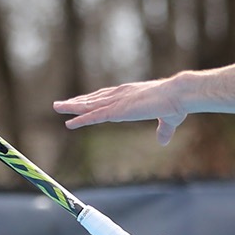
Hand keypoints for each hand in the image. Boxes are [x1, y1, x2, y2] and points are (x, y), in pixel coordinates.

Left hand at [53, 78, 188, 143]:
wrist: (177, 95)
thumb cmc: (176, 105)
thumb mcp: (168, 120)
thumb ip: (163, 130)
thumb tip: (163, 141)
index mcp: (130, 94)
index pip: (106, 96)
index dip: (92, 99)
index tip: (81, 100)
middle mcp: (120, 95)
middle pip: (93, 98)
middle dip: (77, 101)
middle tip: (61, 103)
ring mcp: (117, 102)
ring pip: (89, 105)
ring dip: (72, 107)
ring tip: (57, 107)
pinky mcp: (117, 111)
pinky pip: (94, 117)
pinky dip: (81, 120)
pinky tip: (69, 123)